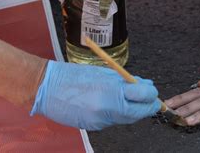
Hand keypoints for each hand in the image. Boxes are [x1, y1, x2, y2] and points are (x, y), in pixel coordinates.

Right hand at [31, 60, 160, 129]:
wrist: (47, 88)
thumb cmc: (73, 75)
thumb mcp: (104, 73)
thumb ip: (125, 81)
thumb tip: (144, 85)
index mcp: (111, 91)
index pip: (143, 96)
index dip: (151, 94)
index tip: (153, 91)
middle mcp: (107, 109)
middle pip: (138, 113)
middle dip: (146, 106)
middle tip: (150, 99)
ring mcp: (100, 120)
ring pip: (126, 119)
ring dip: (133, 110)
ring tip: (131, 99)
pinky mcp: (94, 126)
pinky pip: (113, 121)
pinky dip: (117, 114)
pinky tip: (112, 104)